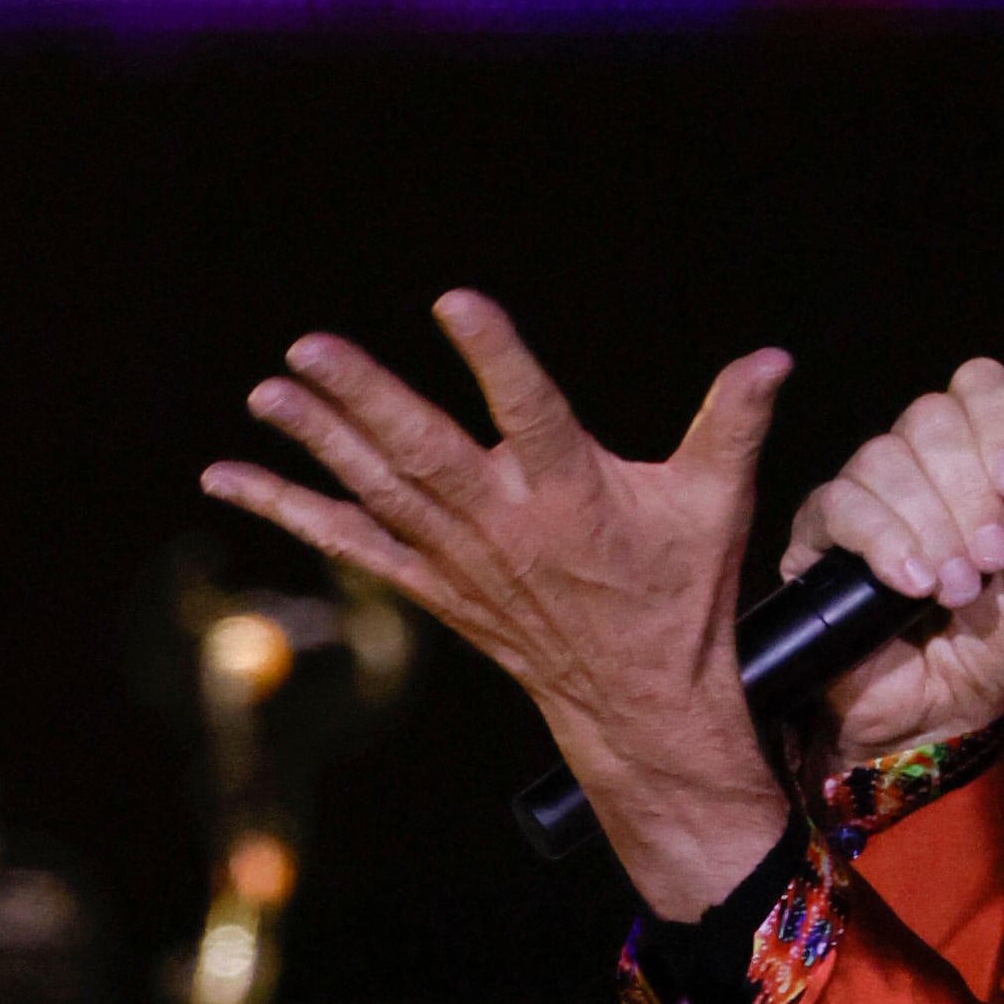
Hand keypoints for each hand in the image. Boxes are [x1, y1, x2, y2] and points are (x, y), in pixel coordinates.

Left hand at [198, 292, 792, 920]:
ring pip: (377, 492)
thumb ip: (735, 424)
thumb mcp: (717, 506)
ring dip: (317, 441)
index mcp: (574, 495)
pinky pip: (348, 544)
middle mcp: (506, 527)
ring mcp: (459, 561)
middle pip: (423, 453)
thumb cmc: (682, 592)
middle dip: (363, 400)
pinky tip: (229, 476)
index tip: (456, 301)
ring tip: (267, 390)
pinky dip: (286, 510)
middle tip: (309, 348)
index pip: (530, 411)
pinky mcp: (431, 587)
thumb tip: (774, 356)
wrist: (639, 701)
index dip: (495, 357)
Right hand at [783, 357, 1003, 770]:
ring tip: (953, 589)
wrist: (929, 719)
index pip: (978, 386)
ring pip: (883, 459)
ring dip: (931, 525)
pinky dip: (884, 541)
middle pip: (930, 417)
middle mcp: (918, 467)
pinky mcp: (818, 538)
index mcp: (978, 462)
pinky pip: (839, 506)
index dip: (998, 417)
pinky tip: (911, 584)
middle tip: (989, 559)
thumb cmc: (985, 648)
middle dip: (969, 490)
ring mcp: (865, 497)